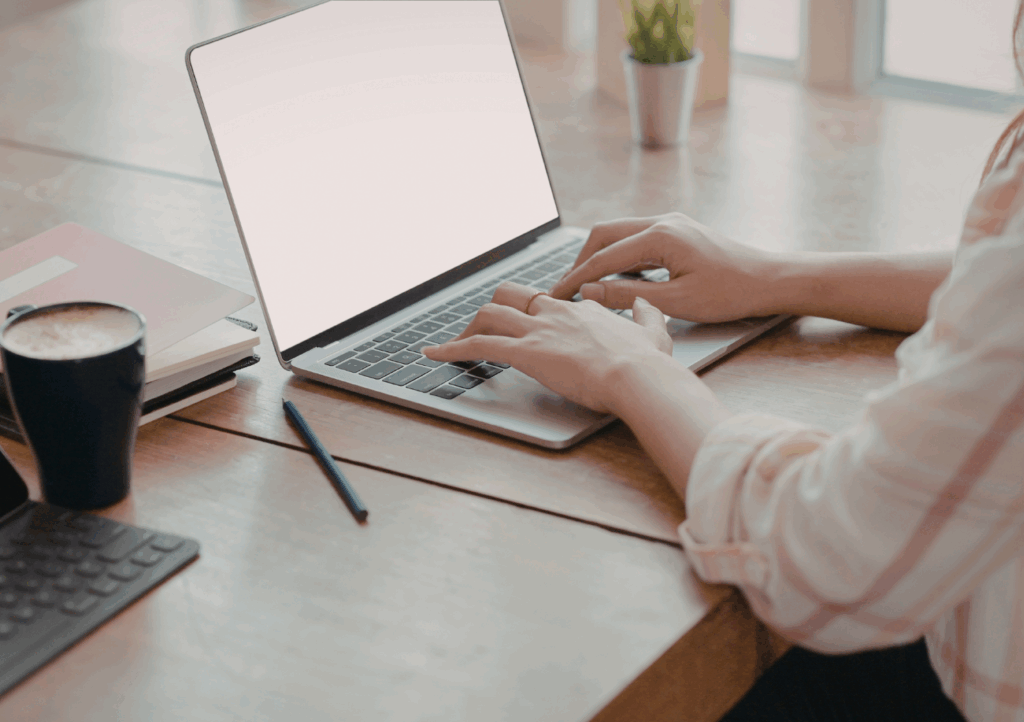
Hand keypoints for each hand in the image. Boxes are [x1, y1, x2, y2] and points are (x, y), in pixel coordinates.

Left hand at [422, 282, 672, 414]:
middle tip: (484, 330)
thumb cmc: (647, 362)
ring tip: (454, 345)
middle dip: (494, 311)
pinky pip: (477, 345)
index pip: (548, 301)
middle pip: (511, 296)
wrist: (638, 376)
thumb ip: (646, 316)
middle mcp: (555, 312)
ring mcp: (538, 330)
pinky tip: (432, 355)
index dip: (533, 313)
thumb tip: (645, 304)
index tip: (527, 325)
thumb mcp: (655, 332)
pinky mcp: (525, 351)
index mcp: (583, 309)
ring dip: (469, 328)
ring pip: (490, 315)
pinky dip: (450, 349)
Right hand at [548, 212, 781, 322]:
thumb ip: (628, 296)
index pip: (604, 257)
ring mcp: (670, 224)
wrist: (769, 280)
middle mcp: (662, 221)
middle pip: (604, 234)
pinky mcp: (677, 232)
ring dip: (598, 258)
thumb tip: (589, 292)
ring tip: (584, 286)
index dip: (576, 278)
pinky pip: (636, 239)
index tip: (557, 296)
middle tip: (565, 289)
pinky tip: (615, 279)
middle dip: (580, 261)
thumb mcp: (676, 302)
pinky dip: (618, 257)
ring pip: (619, 234)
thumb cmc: (730, 293)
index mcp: (660, 236)